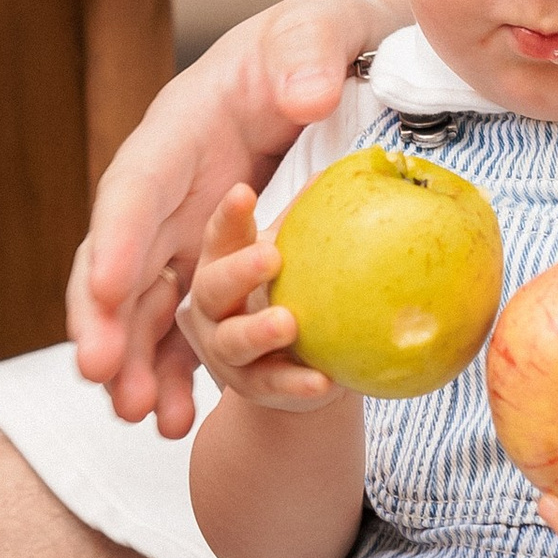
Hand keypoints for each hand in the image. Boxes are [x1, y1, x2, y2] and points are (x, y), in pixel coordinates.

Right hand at [68, 0, 405, 435]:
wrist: (339, 66)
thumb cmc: (318, 41)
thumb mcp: (317, 27)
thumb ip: (308, 50)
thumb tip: (309, 94)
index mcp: (178, 131)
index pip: (136, 185)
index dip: (120, 238)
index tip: (110, 289)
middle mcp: (166, 191)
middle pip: (117, 258)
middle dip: (102, 318)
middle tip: (100, 374)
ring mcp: (183, 233)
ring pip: (140, 306)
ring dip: (133, 361)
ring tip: (140, 415)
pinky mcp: (210, 264)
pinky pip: (182, 325)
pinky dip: (173, 371)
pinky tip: (175, 421)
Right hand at [173, 184, 355, 424]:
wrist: (293, 364)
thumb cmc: (289, 290)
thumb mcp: (297, 254)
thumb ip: (308, 219)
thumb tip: (343, 170)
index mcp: (223, 262)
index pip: (221, 236)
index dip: (229, 216)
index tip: (244, 192)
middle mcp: (214, 307)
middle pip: (213, 288)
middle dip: (238, 273)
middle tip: (270, 257)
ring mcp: (227, 350)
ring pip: (233, 341)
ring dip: (257, 332)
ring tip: (288, 323)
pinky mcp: (253, 387)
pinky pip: (271, 385)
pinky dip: (295, 383)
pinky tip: (323, 380)